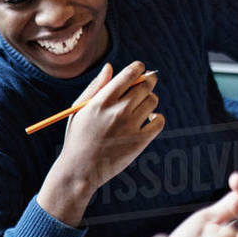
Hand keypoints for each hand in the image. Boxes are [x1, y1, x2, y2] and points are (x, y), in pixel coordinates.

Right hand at [38, 62, 164, 225]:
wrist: (80, 169)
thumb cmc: (78, 136)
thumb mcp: (80, 108)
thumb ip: (96, 86)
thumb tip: (110, 67)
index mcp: (103, 100)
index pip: (130, 74)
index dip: (138, 67)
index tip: (140, 69)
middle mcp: (118, 110)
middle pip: (146, 85)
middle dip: (148, 80)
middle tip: (146, 83)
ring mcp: (130, 125)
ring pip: (153, 101)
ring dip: (150, 100)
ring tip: (141, 106)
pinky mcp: (140, 141)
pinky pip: (159, 121)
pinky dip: (157, 118)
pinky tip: (149, 119)